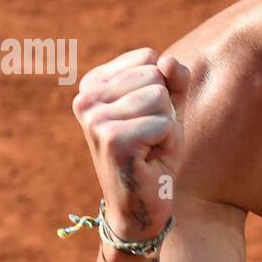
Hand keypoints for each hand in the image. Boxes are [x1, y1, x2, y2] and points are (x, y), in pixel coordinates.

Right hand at [71, 47, 190, 239]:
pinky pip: (163, 123)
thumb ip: (175, 79)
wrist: (142, 204)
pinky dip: (167, 143)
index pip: (148, 58)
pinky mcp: (111, 139)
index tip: (145, 119)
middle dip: (165, 109)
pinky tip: (148, 159)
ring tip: (148, 148)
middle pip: (155, 75)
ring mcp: (95, 118)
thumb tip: (168, 61)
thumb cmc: (154, 154)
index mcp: (93, 84)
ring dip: (166, 127)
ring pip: (160, 97)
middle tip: (149, 138)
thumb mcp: (169, 109)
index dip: (162, 90)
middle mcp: (86, 98)